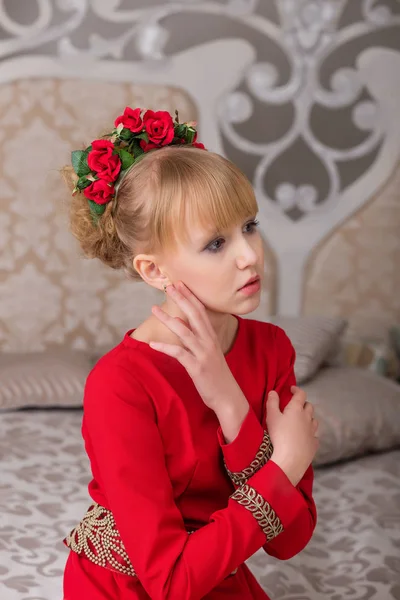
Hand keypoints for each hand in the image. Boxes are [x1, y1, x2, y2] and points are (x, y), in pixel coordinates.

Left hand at [149, 281, 244, 411]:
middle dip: (181, 299)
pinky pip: (179, 354)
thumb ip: (199, 338)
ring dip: (168, 319)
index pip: (201, 311)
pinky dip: (165, 348)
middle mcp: (209, 342)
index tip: (180, 283)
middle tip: (169, 285)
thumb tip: (185, 324)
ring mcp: (203, 354)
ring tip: (154, 308)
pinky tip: (153, 343)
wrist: (228, 397)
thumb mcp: (210, 352)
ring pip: (184, 331)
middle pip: (194, 315)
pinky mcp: (197, 368)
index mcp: (212, 337)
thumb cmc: (217, 375)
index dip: (190, 296)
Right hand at [266, 386, 318, 485]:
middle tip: (295, 406)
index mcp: (297, 409)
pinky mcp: (314, 444)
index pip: (301, 394)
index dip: (296, 390)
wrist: (290, 460)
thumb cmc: (278, 436)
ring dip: (308, 418)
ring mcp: (312, 431)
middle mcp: (307, 418)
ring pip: (313, 420)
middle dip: (303, 403)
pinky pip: (314, 435)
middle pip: (309, 406)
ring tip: (300, 421)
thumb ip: (272, 403)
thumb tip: (273, 392)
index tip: (291, 389)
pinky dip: (309, 433)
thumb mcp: (271, 417)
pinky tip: (304, 437)